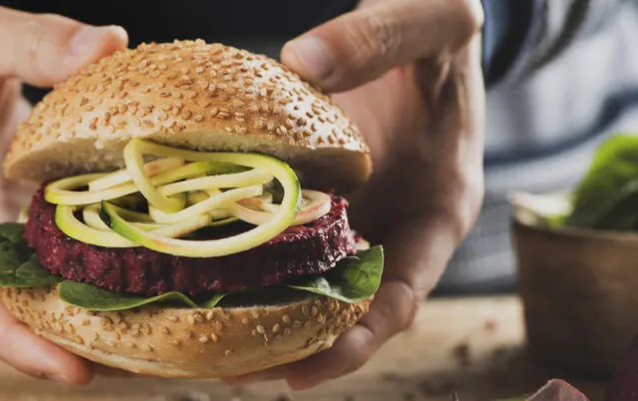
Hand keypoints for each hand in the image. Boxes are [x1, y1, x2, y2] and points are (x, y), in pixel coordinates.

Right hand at [0, 2, 127, 384]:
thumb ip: (30, 42)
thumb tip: (105, 48)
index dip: (12, 340)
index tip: (69, 367)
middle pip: (3, 318)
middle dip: (61, 346)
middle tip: (133, 363)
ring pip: (28, 303)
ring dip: (80, 325)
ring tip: (146, 344)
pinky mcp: (10, 236)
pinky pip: (45, 272)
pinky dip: (84, 286)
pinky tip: (135, 292)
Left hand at [225, 0, 484, 389]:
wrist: (415, 32)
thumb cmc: (437, 36)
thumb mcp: (432, 21)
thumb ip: (381, 36)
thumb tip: (305, 61)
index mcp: (438, 209)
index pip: (402, 294)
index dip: (357, 339)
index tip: (304, 370)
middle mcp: (394, 228)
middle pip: (348, 309)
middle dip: (294, 346)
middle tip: (228, 370)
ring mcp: (356, 219)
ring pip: (310, 283)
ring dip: (263, 316)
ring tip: (201, 345)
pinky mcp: (321, 203)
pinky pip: (283, 241)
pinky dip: (249, 264)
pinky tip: (199, 273)